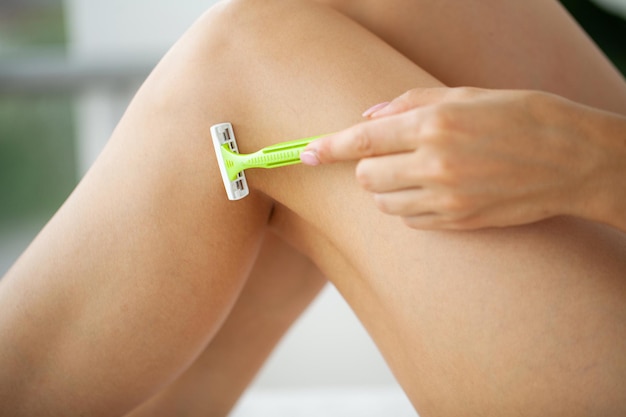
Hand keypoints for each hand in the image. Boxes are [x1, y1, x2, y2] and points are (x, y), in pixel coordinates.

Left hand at [301, 87, 625, 230]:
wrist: (573, 160)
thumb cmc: (524, 116)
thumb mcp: (468, 95)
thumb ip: (409, 104)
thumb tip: (367, 117)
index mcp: (434, 125)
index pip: (362, 141)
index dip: (328, 148)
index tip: (305, 154)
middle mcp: (434, 165)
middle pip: (366, 178)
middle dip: (365, 169)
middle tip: (385, 158)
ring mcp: (446, 199)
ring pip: (384, 203)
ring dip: (386, 189)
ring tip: (414, 174)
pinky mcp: (458, 223)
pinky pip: (411, 221)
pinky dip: (410, 207)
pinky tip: (433, 192)